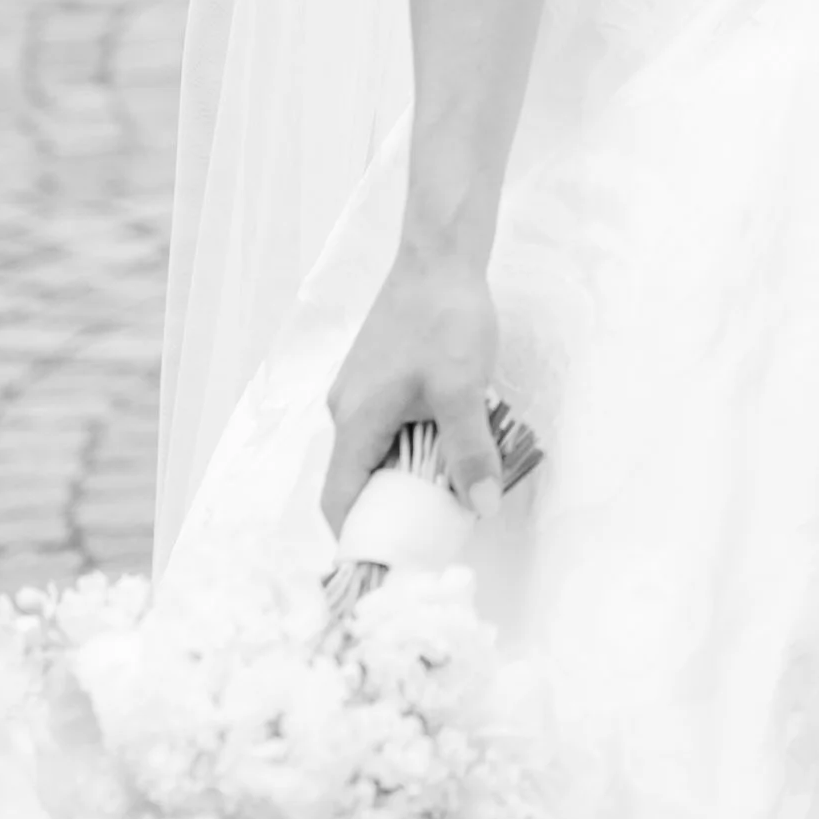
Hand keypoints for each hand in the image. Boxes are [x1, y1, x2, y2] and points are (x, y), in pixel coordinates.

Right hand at [321, 247, 501, 535]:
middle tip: (430, 534)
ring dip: (406, 476)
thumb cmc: (445, 319)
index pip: (339, 501)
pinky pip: (386, 428)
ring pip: (375, 453)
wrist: (439, 256)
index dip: (358, 538)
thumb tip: (479, 508)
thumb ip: (470, 452)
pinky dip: (410, 447)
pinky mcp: (377, 376)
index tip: (387, 563)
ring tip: (446, 494)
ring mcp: (359, 392)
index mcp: (355, 422)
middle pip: (357, 481)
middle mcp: (346, 411)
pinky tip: (447, 445)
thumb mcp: (462, 390)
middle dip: (390, 511)